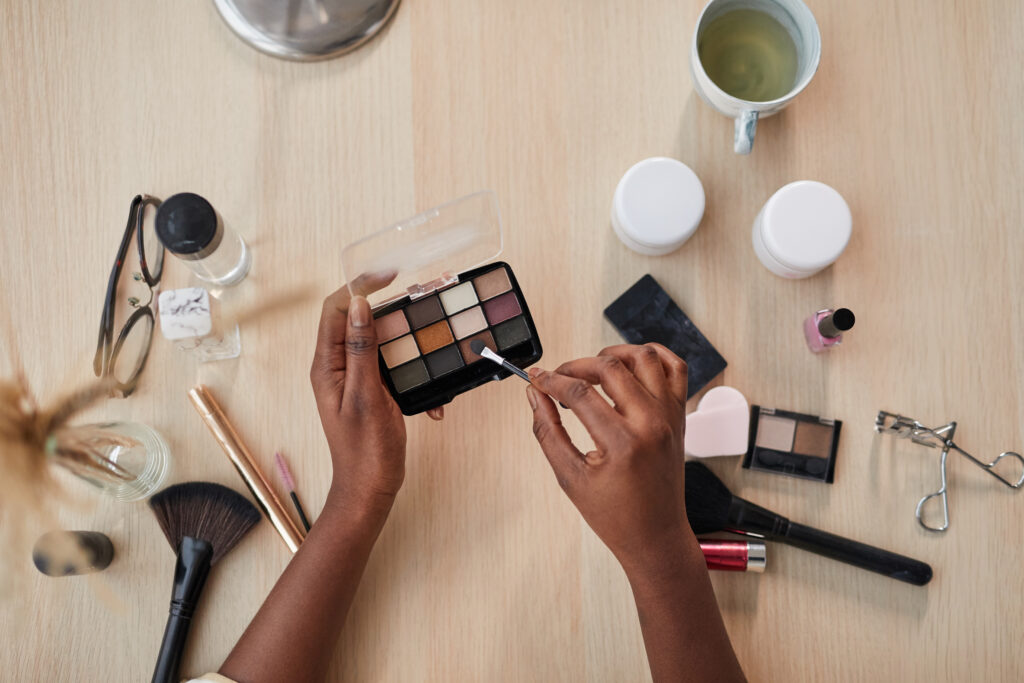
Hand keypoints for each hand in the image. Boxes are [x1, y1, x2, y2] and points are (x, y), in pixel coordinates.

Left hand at [310, 277, 409, 517]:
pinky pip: (394, 369)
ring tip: (433, 338)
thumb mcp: (365, 396)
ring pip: (381, 342)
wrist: (370, 490)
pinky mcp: (373, 391)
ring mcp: (356, 379)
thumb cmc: (364, 451)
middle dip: (392, 309)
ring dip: (409, 342)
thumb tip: (360, 306)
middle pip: (360, 321)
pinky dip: (414, 376)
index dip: (360, 287)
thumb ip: (361, 350)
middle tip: (423, 300)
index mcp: (327, 366)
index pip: (337, 310)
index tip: (390, 275)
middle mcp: (337, 367)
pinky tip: (432, 401)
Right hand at [526, 344, 691, 572]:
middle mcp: (652, 423)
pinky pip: (674, 368)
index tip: (536, 379)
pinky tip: (629, 363)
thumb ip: (548, 431)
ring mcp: (670, 417)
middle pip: (609, 367)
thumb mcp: (570, 477)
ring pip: (644, 357)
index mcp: (623, 443)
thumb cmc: (616, 515)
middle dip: (575, 365)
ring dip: (613, 354)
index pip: (578, 392)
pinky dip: (653, 355)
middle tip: (557, 377)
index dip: (550, 381)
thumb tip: (535, 396)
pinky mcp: (679, 416)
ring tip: (591, 368)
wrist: (656, 535)